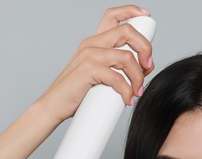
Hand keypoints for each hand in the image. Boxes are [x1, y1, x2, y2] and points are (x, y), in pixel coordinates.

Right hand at [35, 5, 153, 122]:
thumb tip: (144, 69)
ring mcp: (89, 55)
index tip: (146, 16)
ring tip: (137, 92)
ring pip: (127, 57)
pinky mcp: (88, 69)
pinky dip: (127, 91)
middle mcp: (91, 43)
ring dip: (138, 77)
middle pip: (127, 31)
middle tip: (148, 68)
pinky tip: (127, 99)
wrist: (53, 105)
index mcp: (94, 41)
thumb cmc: (76, 93)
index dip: (132, 11)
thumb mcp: (99, 74)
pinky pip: (118, 78)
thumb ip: (117, 67)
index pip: (113, 15)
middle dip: (145, 48)